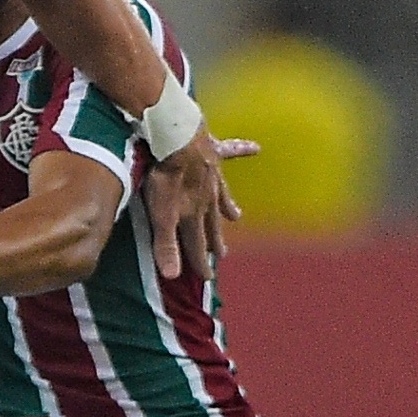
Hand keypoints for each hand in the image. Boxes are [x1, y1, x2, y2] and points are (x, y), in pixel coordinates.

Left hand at [143, 128, 230, 279]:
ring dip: (227, 207)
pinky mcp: (212, 151)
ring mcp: (212, 175)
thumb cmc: (167, 178)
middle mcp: (207, 198)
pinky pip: (231, 150)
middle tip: (221, 254)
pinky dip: (243, 149)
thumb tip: (173, 276)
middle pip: (210, 223)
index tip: (207, 277)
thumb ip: (166, 244)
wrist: (179, 139)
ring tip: (236, 217)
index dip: (200, 262)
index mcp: (193, 214)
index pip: (196, 244)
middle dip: (214, 240)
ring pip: (220, 196)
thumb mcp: (162, 215)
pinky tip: (256, 148)